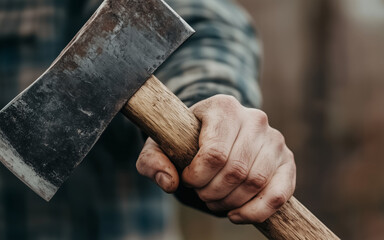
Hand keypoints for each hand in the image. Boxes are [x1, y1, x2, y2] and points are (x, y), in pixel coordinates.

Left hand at [136, 95, 295, 223]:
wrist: (212, 135)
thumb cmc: (184, 141)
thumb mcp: (159, 147)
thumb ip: (152, 161)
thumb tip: (169, 182)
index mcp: (223, 107)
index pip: (214, 154)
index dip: (197, 177)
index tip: (187, 179)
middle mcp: (253, 118)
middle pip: (235, 171)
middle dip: (211, 192)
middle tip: (200, 193)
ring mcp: (274, 139)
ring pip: (255, 183)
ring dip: (230, 203)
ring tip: (214, 201)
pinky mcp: (287, 160)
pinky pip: (279, 194)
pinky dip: (256, 212)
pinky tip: (236, 215)